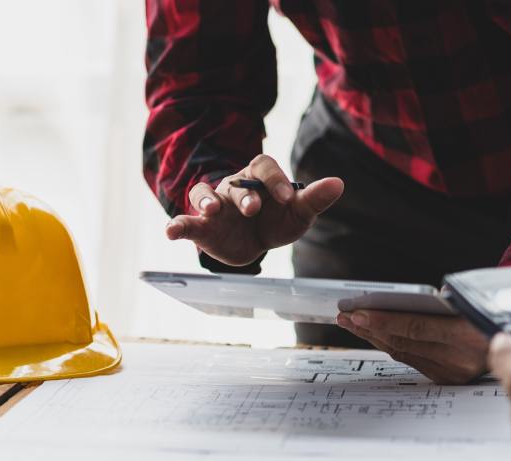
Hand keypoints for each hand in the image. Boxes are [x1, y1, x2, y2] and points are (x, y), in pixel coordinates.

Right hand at [165, 155, 344, 265]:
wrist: (253, 243)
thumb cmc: (276, 220)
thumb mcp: (297, 213)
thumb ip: (313, 199)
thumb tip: (339, 182)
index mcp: (259, 178)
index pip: (264, 167)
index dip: (275, 180)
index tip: (287, 197)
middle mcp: (234, 186)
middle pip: (236, 183)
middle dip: (245, 195)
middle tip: (253, 209)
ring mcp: (214, 205)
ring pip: (204, 194)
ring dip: (206, 201)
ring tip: (211, 211)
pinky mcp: (200, 227)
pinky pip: (185, 222)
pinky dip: (176, 226)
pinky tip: (170, 233)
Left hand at [337, 310, 488, 383]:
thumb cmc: (492, 315)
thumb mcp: (474, 301)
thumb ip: (442, 301)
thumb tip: (402, 301)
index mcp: (468, 333)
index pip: (415, 327)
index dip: (383, 320)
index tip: (357, 312)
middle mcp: (460, 358)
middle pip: (403, 342)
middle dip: (370, 328)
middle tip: (345, 316)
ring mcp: (453, 373)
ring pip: (403, 353)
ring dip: (374, 338)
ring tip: (352, 323)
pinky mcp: (447, 380)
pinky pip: (410, 360)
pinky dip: (390, 346)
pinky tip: (374, 335)